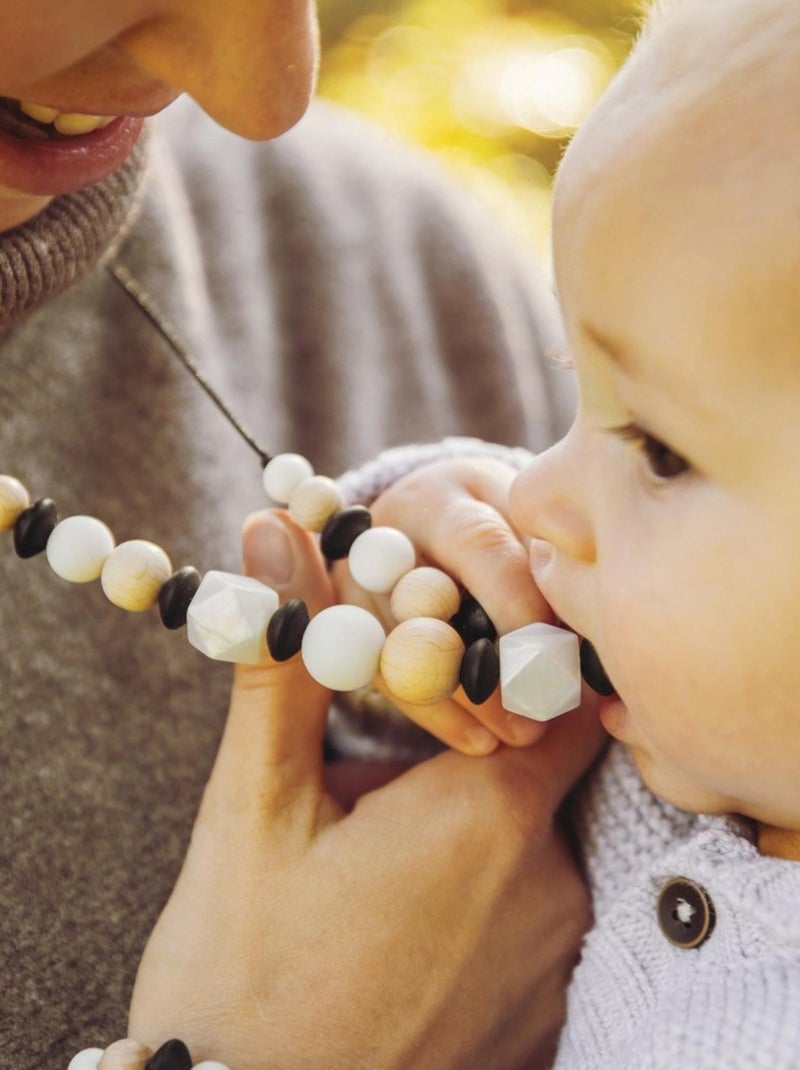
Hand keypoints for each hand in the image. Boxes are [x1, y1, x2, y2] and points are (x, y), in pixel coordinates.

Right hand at [130, 510, 603, 1069]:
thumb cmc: (240, 968)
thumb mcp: (253, 806)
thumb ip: (286, 665)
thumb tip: (280, 536)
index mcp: (486, 812)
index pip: (558, 689)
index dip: (512, 665)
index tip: (457, 670)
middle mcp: (550, 883)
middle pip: (537, 766)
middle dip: (468, 754)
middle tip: (378, 788)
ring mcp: (553, 956)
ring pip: (530, 845)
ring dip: (468, 834)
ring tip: (375, 873)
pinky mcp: (544, 1013)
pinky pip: (530, 918)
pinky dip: (480, 904)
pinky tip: (401, 931)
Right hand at [333, 457, 563, 754]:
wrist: (435, 519)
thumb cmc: (503, 523)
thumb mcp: (527, 522)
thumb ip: (547, 563)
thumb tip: (584, 630)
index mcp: (446, 496)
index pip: (476, 546)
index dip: (514, 605)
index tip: (554, 660)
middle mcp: (387, 534)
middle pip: (423, 603)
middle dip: (485, 667)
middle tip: (538, 715)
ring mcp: (357, 583)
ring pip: (400, 650)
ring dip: (465, 702)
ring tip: (522, 735)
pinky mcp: (344, 625)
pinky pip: (385, 680)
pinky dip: (438, 716)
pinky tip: (484, 740)